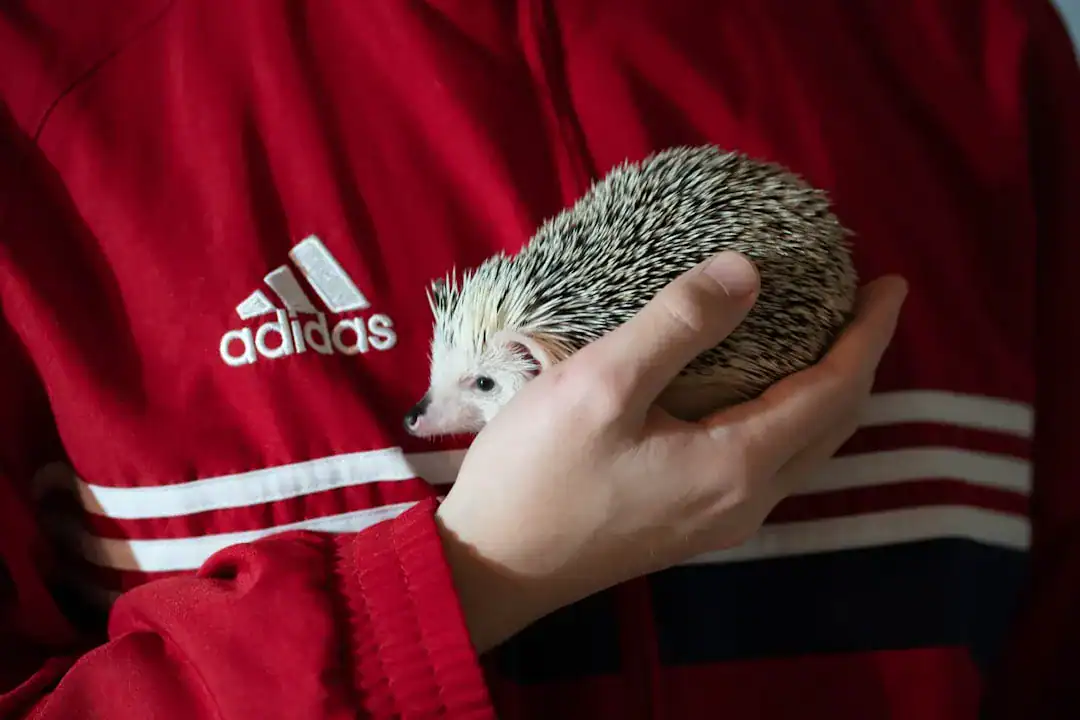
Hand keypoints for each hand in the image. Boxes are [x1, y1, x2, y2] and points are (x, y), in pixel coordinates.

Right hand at [435, 251, 907, 652]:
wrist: (491, 567)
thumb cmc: (538, 472)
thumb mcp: (601, 384)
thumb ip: (678, 324)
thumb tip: (748, 272)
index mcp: (736, 464)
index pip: (834, 391)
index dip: (869, 334)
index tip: (890, 282)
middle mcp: (744, 501)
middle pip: (832, 426)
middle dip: (859, 362)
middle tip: (862, 306)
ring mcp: (718, 521)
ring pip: (804, 451)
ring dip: (826, 394)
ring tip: (824, 342)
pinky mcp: (689, 525)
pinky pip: (769, 464)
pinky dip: (789, 419)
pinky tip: (761, 395)